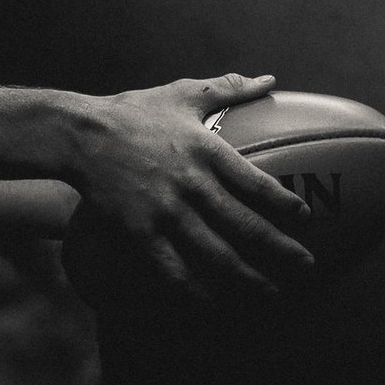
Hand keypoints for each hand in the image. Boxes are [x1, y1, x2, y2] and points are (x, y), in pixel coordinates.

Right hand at [69, 72, 314, 304]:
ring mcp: (167, 212)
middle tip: (307, 267)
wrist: (78, 134)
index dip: (285, 205)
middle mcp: (192, 184)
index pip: (258, 184)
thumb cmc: (132, 111)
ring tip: (272, 294)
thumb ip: (228, 88)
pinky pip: (175, 271)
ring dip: (250, 280)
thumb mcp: (181, 94)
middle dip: (282, 251)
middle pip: (247, 227)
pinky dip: (197, 293)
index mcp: (206, 150)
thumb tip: (269, 80)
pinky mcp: (141, 233)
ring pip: (218, 256)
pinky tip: (214, 304)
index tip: (305, 220)